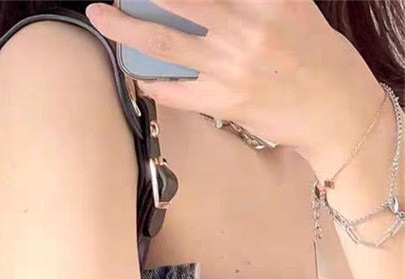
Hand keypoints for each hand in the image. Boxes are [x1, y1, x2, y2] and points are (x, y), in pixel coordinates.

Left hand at [84, 0, 383, 159]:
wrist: (334, 109)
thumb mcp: (292, 7)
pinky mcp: (224, 102)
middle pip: (179, 2)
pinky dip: (152, 82)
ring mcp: (232, 69)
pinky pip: (176, 90)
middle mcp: (248, 30)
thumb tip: (201, 3)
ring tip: (104, 18)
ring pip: (166, 45)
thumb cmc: (314, 54)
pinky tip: (137, 75)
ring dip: (127, 31)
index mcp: (269, 1)